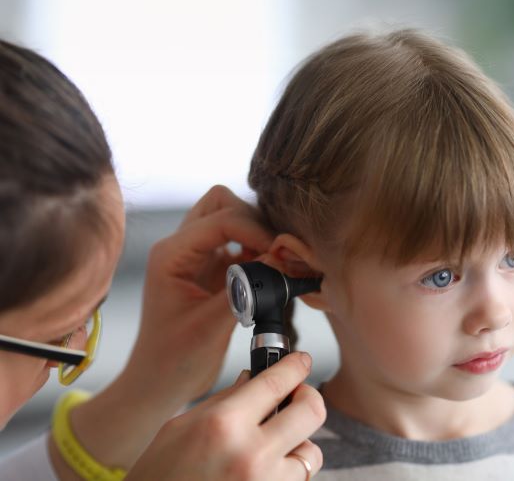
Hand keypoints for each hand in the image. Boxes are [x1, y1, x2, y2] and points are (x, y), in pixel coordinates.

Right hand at [127, 352, 324, 480]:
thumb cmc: (158, 479)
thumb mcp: (179, 428)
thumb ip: (223, 401)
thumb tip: (253, 380)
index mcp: (223, 425)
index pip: (277, 381)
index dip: (296, 366)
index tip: (302, 361)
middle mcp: (251, 454)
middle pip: (311, 411)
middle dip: (309, 398)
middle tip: (298, 396)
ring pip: (312, 453)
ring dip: (299, 444)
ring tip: (273, 447)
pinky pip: (298, 480)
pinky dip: (288, 472)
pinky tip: (265, 470)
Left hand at [130, 184, 274, 400]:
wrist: (159, 384)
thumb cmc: (173, 361)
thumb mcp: (210, 327)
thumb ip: (244, 291)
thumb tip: (279, 262)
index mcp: (171, 254)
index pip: (222, 218)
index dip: (256, 231)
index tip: (280, 255)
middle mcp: (181, 247)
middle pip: (224, 204)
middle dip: (255, 222)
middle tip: (277, 254)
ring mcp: (197, 256)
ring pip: (233, 219)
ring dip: (258, 236)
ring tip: (276, 265)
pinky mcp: (212, 270)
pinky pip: (241, 245)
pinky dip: (260, 253)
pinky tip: (271, 274)